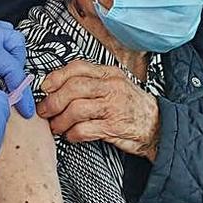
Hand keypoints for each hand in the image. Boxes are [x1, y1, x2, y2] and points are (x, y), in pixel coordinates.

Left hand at [37, 60, 160, 161]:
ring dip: (60, 120)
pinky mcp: (114, 127)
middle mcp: (111, 87)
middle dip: (53, 101)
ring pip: (76, 109)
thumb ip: (90, 83)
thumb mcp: (114, 85)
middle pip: (73, 88)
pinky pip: (85, 129)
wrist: (158, 125)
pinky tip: (71, 135)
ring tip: (57, 126)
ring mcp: (113, 107)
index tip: (45, 88)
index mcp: (109, 74)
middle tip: (45, 111)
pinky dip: (72, 134)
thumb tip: (57, 87)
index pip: (77, 68)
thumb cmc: (131, 106)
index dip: (56, 77)